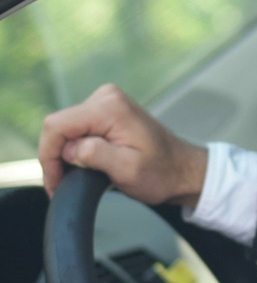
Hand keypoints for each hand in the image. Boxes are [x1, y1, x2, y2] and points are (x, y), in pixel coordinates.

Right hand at [38, 84, 207, 205]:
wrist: (182, 170)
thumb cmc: (161, 173)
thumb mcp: (128, 170)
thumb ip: (96, 155)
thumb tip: (70, 148)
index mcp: (110, 108)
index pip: (57, 125)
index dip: (49, 155)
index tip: (56, 181)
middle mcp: (106, 97)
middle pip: (59, 126)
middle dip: (56, 157)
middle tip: (63, 185)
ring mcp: (106, 102)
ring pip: (65, 129)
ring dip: (65, 155)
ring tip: (78, 178)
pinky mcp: (106, 111)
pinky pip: (77, 129)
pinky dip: (75, 149)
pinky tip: (85, 166)